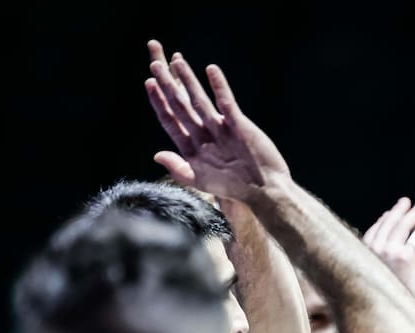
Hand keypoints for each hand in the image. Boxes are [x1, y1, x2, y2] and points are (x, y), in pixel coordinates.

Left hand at [144, 40, 290, 201]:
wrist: (265, 190)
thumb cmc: (234, 189)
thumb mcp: (202, 181)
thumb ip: (179, 169)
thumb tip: (157, 155)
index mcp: (192, 148)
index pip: (170, 120)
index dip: (159, 102)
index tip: (149, 84)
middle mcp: (204, 134)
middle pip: (181, 105)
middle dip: (168, 85)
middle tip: (156, 65)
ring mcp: (220, 127)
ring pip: (200, 100)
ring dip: (188, 80)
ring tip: (177, 61)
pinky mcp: (238, 123)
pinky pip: (226, 102)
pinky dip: (219, 86)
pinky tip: (211, 70)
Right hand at [363, 197, 414, 297]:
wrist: (388, 319)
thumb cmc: (382, 306)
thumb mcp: (374, 282)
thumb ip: (376, 266)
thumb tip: (383, 258)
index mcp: (360, 256)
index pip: (371, 233)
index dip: (382, 222)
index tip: (387, 215)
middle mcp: (370, 251)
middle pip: (385, 225)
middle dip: (396, 212)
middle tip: (404, 203)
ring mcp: (386, 252)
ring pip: (401, 226)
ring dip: (411, 213)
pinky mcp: (403, 256)